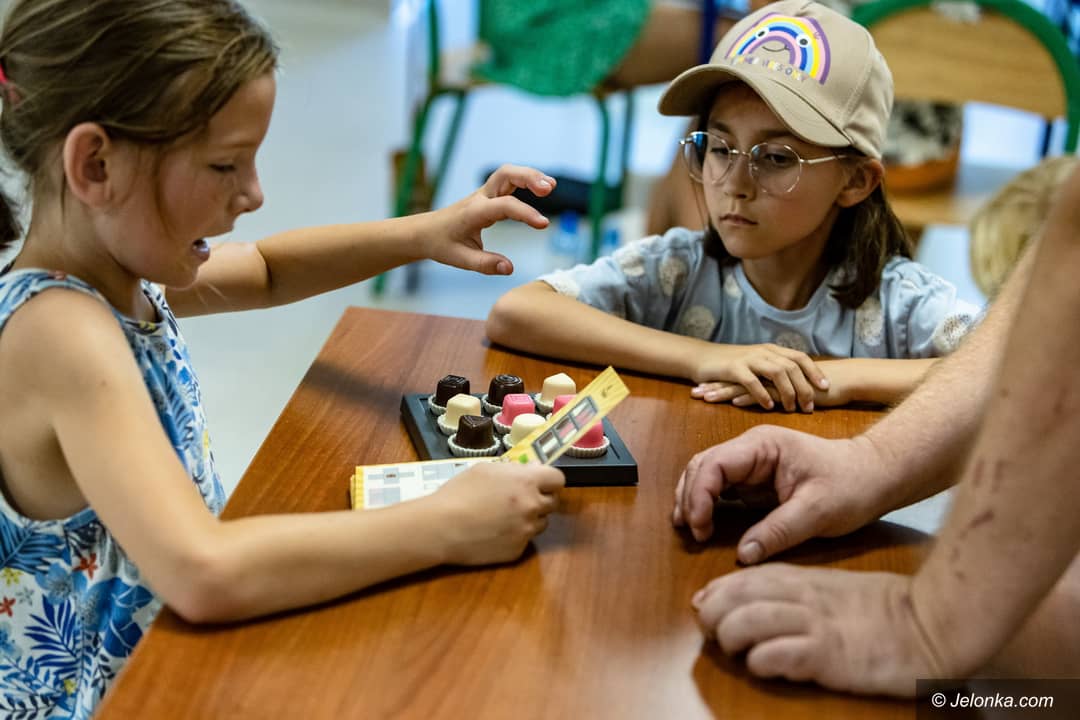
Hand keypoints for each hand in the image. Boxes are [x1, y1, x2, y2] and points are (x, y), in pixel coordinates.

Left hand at [424, 164, 555, 275]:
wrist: (424, 232)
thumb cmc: (441, 245)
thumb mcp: (460, 259)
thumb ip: (485, 264)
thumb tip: (510, 268)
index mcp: (474, 212)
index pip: (505, 206)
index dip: (526, 213)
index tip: (544, 224)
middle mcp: (480, 198)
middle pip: (506, 173)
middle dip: (529, 177)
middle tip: (550, 188)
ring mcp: (484, 194)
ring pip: (508, 173)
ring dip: (530, 175)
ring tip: (551, 186)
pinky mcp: (488, 196)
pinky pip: (508, 181)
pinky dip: (525, 179)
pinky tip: (541, 188)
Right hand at [433, 461, 564, 564]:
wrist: (441, 526)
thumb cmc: (459, 492)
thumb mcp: (486, 469)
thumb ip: (514, 469)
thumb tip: (533, 469)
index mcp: (527, 481)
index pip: (558, 479)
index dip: (548, 480)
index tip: (539, 483)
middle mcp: (533, 506)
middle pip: (552, 502)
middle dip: (540, 499)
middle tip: (519, 500)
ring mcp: (527, 531)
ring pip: (540, 523)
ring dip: (529, 519)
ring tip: (504, 517)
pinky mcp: (517, 551)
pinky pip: (524, 541)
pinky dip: (514, 536)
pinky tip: (494, 533)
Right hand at [673, 426, 888, 559]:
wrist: (876, 475)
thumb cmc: (852, 485)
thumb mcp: (818, 511)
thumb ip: (778, 531)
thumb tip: (742, 556)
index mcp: (763, 445)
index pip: (715, 464)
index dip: (699, 494)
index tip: (700, 528)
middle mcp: (751, 449)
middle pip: (702, 466)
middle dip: (690, 497)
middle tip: (692, 533)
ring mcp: (751, 463)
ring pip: (706, 474)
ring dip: (693, 498)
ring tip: (690, 529)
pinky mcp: (754, 479)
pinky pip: (720, 487)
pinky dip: (707, 503)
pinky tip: (704, 523)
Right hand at [690, 344, 828, 411]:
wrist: (701, 357)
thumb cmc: (730, 365)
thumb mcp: (756, 364)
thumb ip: (774, 371)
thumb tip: (796, 385)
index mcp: (771, 350)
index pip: (800, 357)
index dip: (814, 371)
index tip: (826, 387)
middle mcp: (763, 352)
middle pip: (792, 366)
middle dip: (805, 387)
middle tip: (810, 406)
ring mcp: (749, 358)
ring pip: (777, 372)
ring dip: (787, 392)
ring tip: (792, 409)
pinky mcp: (734, 368)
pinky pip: (753, 381)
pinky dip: (763, 394)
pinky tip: (768, 407)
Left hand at [692, 564, 944, 695]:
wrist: (935, 622)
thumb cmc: (886, 611)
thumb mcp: (835, 590)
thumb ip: (796, 592)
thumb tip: (754, 600)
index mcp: (804, 579)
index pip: (743, 578)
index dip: (717, 591)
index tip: (705, 605)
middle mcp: (803, 597)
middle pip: (736, 596)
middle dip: (713, 613)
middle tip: (713, 632)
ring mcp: (815, 625)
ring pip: (748, 621)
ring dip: (729, 637)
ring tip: (735, 652)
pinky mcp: (828, 655)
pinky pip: (777, 654)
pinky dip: (759, 662)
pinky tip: (763, 667)